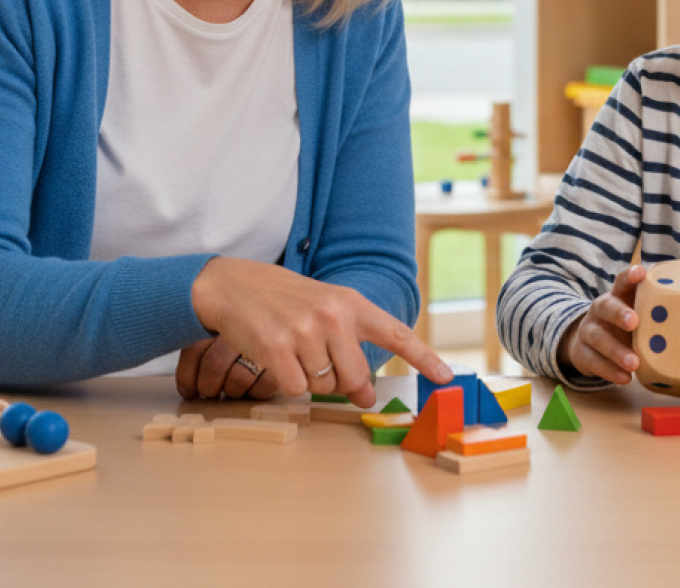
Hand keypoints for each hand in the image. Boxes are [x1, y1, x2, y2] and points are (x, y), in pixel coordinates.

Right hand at [189, 257, 453, 407]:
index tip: (446, 377)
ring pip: (323, 386)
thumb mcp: (324, 313)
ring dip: (308, 379)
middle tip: (317, 361)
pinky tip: (274, 357)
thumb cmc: (284, 301)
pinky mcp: (276, 348)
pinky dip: (285, 382)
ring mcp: (304, 331)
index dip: (424, 358)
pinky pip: (294, 388)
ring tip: (291, 350)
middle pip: (354, 377)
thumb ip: (350, 348)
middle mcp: (332, 315)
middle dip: (339, 381)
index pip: (396, 333)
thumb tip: (365, 394)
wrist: (233, 285)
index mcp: (350, 303)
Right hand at [556, 265, 646, 384]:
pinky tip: (625, 378)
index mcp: (617, 297)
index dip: (630, 276)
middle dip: (620, 313)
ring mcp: (589, 331)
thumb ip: (658, 313)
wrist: (587, 344)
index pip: (622, 282)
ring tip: (634, 363)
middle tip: (634, 322)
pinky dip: (609, 371)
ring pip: (597, 337)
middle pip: (606, 307)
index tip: (641, 273)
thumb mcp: (637, 315)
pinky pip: (593, 361)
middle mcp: (600, 310)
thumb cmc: (624, 328)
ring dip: (616, 351)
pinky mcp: (582, 354)